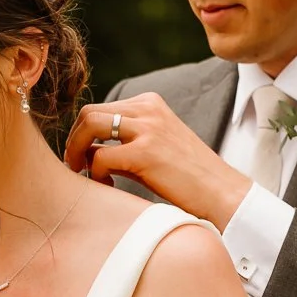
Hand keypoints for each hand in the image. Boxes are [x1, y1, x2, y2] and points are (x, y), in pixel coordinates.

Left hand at [63, 93, 250, 229]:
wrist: (222, 193)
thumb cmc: (188, 176)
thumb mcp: (156, 145)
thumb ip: (126, 140)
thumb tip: (86, 150)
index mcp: (150, 103)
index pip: (101, 107)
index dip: (83, 133)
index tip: (83, 156)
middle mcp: (148, 109)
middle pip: (89, 112)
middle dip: (74, 140)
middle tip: (75, 166)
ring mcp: (148, 128)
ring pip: (89, 125)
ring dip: (76, 151)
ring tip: (83, 173)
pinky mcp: (145, 152)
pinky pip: (100, 157)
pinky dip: (96, 174)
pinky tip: (109, 186)